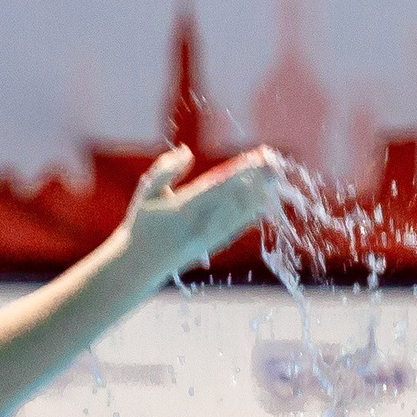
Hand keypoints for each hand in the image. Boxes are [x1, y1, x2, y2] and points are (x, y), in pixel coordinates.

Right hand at [111, 145, 289, 282]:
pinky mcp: (215, 243)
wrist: (141, 264)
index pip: (220, 185)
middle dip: (257, 178)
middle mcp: (202, 223)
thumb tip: (187, 152)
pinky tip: (267, 199)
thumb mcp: (145, 193)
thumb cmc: (143, 224)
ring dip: (261, 193)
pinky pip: (239, 225)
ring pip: (242, 212)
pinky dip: (254, 212)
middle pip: (237, 197)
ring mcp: (210, 235)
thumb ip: (164, 170)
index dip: (242, 171)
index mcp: (184, 208)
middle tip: (275, 161)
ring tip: (275, 175)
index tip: (258, 157)